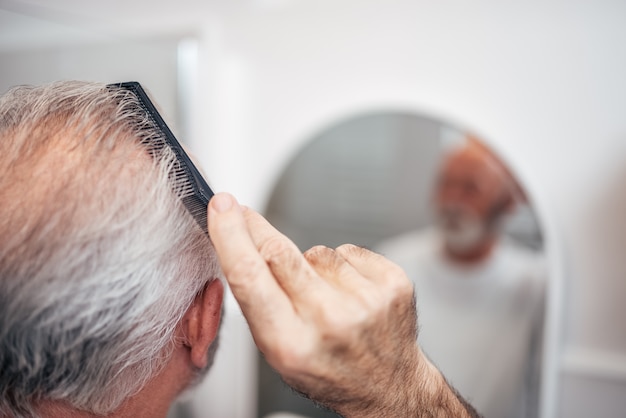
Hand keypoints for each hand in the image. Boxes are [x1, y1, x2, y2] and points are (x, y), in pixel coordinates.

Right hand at [207, 193, 478, 417]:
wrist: (387, 385)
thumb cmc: (327, 368)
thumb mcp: (278, 349)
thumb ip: (258, 300)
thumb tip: (238, 237)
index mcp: (291, 343)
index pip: (250, 276)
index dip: (231, 235)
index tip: (222, 207)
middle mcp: (329, 322)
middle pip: (279, 252)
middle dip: (257, 228)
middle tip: (244, 214)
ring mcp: (366, 301)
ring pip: (317, 250)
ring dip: (312, 263)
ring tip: (327, 296)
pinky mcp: (392, 284)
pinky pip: (348, 250)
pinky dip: (344, 264)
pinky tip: (352, 292)